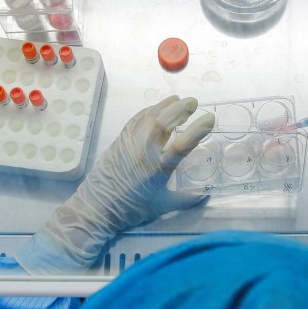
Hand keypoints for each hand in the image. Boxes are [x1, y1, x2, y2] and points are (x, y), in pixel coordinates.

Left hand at [16, 96, 215, 273]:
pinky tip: (156, 108)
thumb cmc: (132, 209)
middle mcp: (146, 152)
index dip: (198, 129)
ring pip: (150, 117)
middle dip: (181, 109)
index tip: (209, 118)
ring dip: (165, 105)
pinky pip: (136, 119)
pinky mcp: (120, 140)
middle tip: (193, 102)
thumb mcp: (163, 206)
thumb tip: (206, 196)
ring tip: (178, 99)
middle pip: (165, 122)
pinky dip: (148, 111)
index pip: (183, 144)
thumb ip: (186, 200)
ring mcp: (131, 143)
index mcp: (159, 169)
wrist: (98, 207)